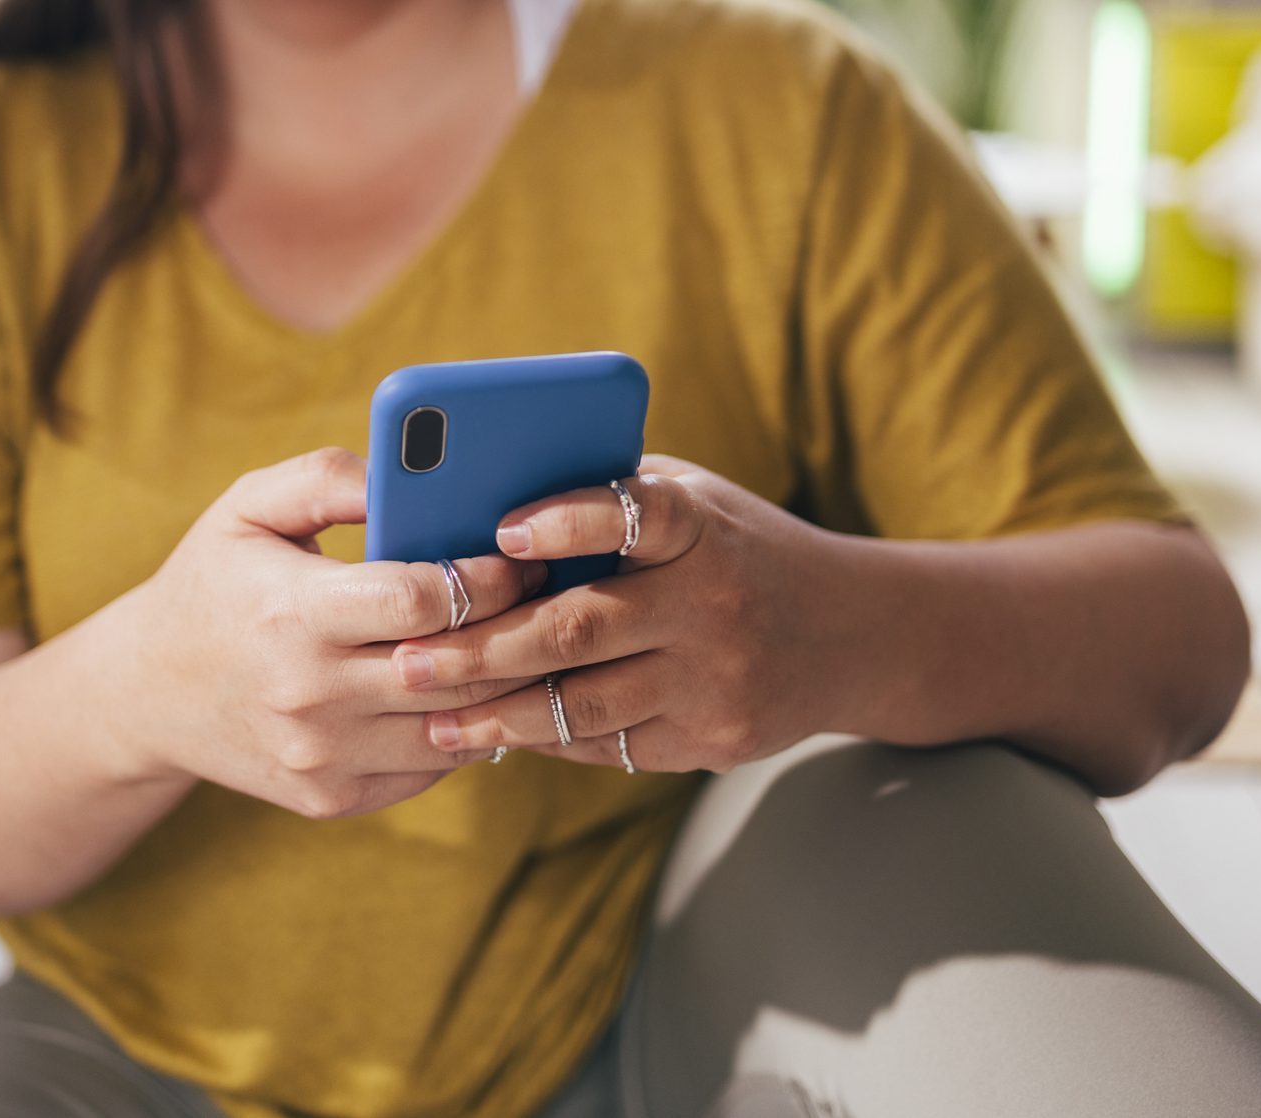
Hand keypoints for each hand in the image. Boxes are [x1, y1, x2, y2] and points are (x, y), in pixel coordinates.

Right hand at [124, 448, 545, 817]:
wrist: (147, 694)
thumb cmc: (215, 582)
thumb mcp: (249, 506)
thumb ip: (330, 476)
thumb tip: (415, 471)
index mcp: (292, 613)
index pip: (422, 602)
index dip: (488, 578)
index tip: (524, 556)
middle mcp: (309, 695)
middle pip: (455, 669)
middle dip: (518, 628)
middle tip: (553, 597)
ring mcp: (323, 757)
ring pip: (457, 727)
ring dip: (508, 685)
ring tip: (536, 641)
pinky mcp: (333, 798)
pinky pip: (431, 767)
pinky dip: (468, 729)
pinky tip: (483, 689)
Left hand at [389, 455, 854, 773]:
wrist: (853, 633)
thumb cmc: (738, 549)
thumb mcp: (694, 502)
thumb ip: (610, 500)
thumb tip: (483, 509)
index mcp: (702, 526)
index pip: (636, 513)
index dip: (566, 520)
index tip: (498, 532)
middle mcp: (712, 602)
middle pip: (580, 628)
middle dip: (482, 648)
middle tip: (407, 660)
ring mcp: (716, 679)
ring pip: (585, 704)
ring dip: (498, 713)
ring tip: (430, 716)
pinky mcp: (714, 739)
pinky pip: (611, 744)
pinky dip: (546, 737)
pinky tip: (493, 733)